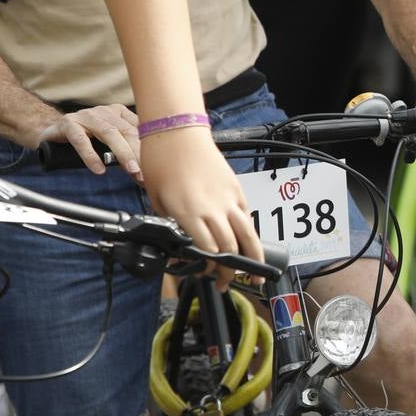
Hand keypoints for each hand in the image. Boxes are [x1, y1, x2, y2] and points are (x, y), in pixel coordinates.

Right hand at [33, 105, 143, 182]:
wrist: (51, 132)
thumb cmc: (85, 139)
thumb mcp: (109, 143)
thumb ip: (126, 151)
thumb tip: (147, 173)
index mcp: (119, 113)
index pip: (140, 130)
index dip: (149, 149)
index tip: (157, 168)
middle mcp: (105, 112)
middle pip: (128, 132)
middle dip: (140, 154)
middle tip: (147, 173)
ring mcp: (86, 116)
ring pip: (109, 134)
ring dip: (123, 154)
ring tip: (132, 171)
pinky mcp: (68, 123)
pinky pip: (81, 139)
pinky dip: (90, 156)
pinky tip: (99, 169)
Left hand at [141, 127, 262, 291]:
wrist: (176, 133)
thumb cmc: (161, 162)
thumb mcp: (158, 200)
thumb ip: (173, 223)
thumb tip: (183, 243)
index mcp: (188, 213)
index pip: (208, 251)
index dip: (211, 269)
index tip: (207, 276)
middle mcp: (212, 208)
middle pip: (231, 248)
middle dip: (231, 271)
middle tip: (226, 282)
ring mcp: (228, 198)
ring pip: (248, 235)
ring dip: (253, 258)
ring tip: (257, 275)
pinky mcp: (236, 189)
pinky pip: (246, 216)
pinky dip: (248, 232)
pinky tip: (246, 242)